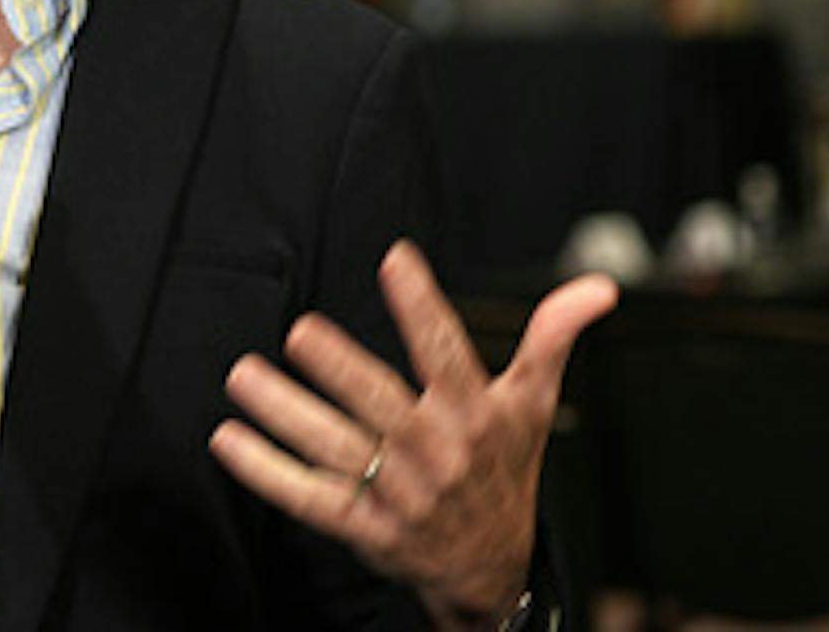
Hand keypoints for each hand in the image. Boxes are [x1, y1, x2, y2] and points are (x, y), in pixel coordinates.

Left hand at [209, 241, 616, 623]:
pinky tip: (229, 440)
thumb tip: (599, 287)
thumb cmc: (505, 470)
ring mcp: (398, 494)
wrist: (492, 568)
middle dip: (342, 369)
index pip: (447, 351)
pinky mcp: (366, 529)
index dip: (422, 306)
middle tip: (301, 331)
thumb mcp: (533, 405)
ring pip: (337, 449)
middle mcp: (435, 453)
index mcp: (475, 415)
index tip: (395, 259)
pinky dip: (267, 472)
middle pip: (383, 404)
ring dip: (286, 414)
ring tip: (244, 377)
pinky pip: (310, 499)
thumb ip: (553, 338)